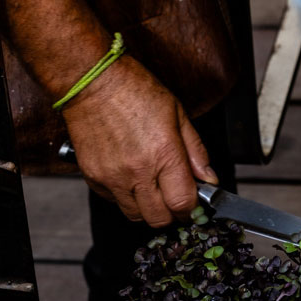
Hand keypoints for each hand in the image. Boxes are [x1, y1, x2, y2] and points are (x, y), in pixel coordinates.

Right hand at [62, 55, 217, 227]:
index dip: (192, 209)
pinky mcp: (94, 178)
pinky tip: (130, 177)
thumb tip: (208, 179)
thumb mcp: (177, 114)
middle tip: (173, 198)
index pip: (183, 204)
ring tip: (151, 187)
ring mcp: (113, 177)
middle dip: (171, 214)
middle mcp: (137, 171)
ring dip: (148, 208)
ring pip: (135, 215)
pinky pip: (114, 202)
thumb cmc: (134, 90)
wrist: (92, 82)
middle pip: (159, 219)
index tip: (193, 204)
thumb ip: (196, 151)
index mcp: (163, 154)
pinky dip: (125, 197)